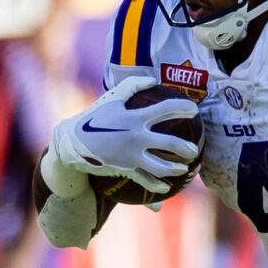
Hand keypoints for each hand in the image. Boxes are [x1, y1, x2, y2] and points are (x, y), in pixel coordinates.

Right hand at [51, 85, 198, 186]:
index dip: (182, 108)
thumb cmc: (95, 117)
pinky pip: (144, 180)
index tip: (194, 109)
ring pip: (161, 166)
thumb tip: (153, 79)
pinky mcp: (125, 168)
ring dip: (176, 169)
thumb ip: (133, 85)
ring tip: (184, 169)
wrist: (73, 141)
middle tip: (194, 150)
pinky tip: (166, 189)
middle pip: (169, 143)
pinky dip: (156, 186)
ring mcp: (131, 155)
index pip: (165, 109)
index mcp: (135, 117)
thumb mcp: (112, 97)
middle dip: (185, 147)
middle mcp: (136, 137)